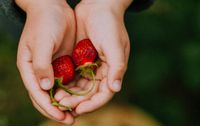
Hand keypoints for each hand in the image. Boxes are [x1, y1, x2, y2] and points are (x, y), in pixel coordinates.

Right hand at [16, 0, 75, 123]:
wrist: (54, 8)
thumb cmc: (44, 23)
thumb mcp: (41, 43)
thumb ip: (42, 65)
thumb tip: (44, 88)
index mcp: (30, 68)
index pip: (37, 94)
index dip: (49, 107)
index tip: (62, 116)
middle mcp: (40, 72)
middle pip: (47, 97)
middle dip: (59, 110)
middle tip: (72, 120)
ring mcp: (52, 68)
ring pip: (59, 91)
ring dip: (68, 102)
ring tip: (80, 112)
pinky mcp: (64, 63)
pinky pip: (69, 81)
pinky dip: (75, 90)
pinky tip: (84, 96)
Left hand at [54, 0, 131, 114]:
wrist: (97, 6)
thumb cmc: (109, 24)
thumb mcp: (115, 45)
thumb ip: (117, 67)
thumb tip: (116, 88)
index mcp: (114, 69)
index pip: (105, 93)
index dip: (93, 104)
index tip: (79, 109)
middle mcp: (104, 70)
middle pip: (91, 93)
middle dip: (78, 101)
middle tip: (63, 104)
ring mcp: (92, 65)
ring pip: (81, 86)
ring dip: (71, 94)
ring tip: (57, 98)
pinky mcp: (82, 59)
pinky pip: (74, 75)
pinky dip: (67, 82)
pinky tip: (56, 86)